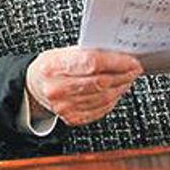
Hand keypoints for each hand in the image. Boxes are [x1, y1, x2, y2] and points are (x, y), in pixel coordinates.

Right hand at [24, 47, 142, 126]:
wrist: (34, 86)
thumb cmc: (50, 67)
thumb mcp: (61, 52)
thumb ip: (87, 53)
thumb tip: (118, 54)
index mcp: (52, 66)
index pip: (91, 63)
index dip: (116, 62)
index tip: (131, 60)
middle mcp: (56, 89)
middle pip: (100, 82)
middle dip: (123, 75)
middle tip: (134, 68)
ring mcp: (64, 106)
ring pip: (104, 97)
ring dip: (121, 87)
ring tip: (127, 78)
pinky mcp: (72, 118)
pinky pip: (100, 110)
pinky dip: (113, 100)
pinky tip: (116, 91)